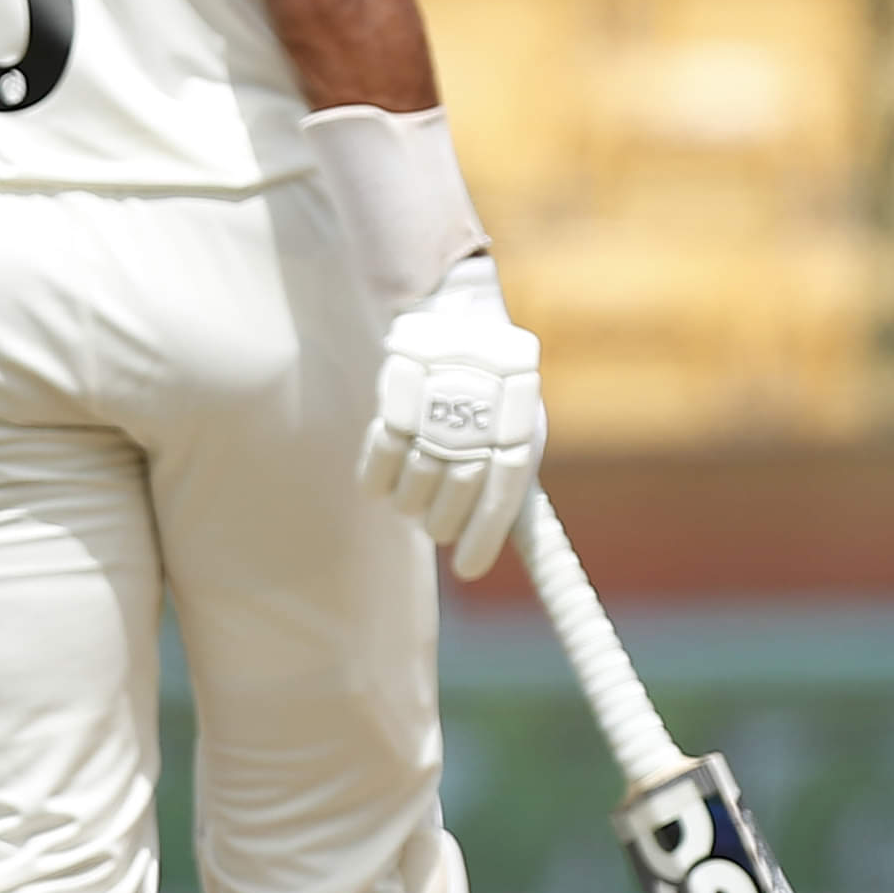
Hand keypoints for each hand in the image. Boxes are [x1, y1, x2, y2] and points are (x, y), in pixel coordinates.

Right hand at [363, 256, 543, 578]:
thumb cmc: (494, 390)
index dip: (481, 541)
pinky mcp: (393, 409)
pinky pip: (374, 476)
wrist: (461, 321)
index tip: (467, 570)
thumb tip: (497, 544)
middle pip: (446, 512)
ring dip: (411, 498)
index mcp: (515, 441)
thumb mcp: (519, 432)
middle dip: (442, 522)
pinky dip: (377, 480)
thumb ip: (511, 486)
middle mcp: (475, 435)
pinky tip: (387, 472)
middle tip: (438, 514)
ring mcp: (433, 423)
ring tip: (419, 473)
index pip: (498, 507)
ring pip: (410, 499)